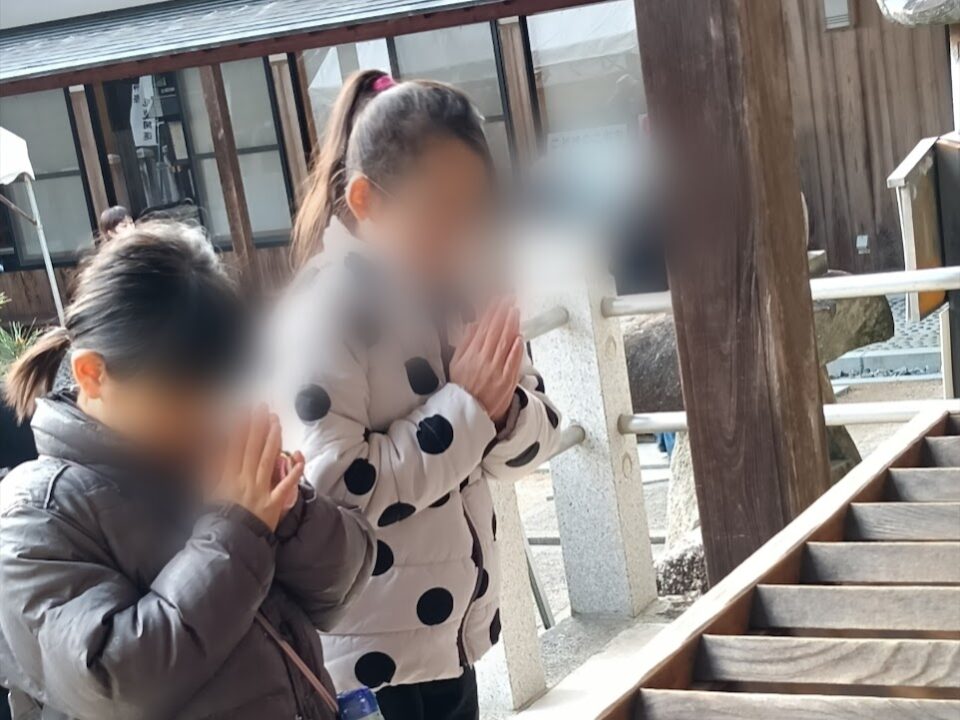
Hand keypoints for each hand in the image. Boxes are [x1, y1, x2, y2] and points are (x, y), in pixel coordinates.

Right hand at [214, 406, 303, 531]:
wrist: (228, 541)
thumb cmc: (217, 516)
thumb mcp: (207, 492)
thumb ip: (210, 470)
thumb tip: (211, 449)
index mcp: (227, 477)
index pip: (234, 447)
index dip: (240, 427)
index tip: (245, 411)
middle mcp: (244, 480)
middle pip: (252, 448)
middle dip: (258, 426)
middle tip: (263, 408)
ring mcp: (260, 491)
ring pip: (267, 461)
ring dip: (273, 440)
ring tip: (276, 422)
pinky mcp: (273, 504)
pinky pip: (285, 487)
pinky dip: (293, 474)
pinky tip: (299, 459)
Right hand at [450, 298, 524, 425]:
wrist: (466, 413)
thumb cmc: (461, 388)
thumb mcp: (455, 363)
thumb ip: (465, 343)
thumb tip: (474, 325)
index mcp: (470, 354)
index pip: (483, 327)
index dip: (491, 312)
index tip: (497, 300)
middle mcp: (483, 360)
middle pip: (495, 332)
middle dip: (503, 313)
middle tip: (510, 299)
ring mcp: (496, 370)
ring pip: (505, 343)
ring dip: (511, 325)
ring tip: (515, 311)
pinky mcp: (506, 381)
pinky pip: (512, 362)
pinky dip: (516, 349)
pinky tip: (519, 337)